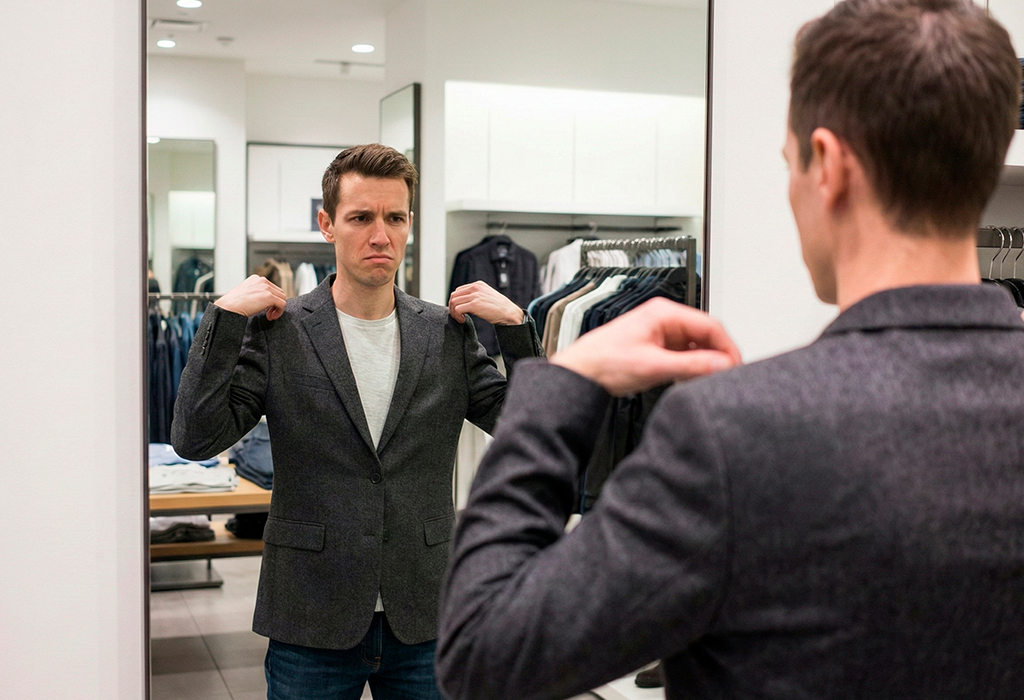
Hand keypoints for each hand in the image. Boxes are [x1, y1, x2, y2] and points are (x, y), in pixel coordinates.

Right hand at [214, 275, 287, 320]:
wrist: (227, 308)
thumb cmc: (232, 304)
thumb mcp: (245, 293)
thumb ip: (256, 293)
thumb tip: (265, 301)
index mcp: (256, 279)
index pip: (272, 288)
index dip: (271, 300)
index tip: (265, 308)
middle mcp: (262, 280)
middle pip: (279, 292)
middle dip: (275, 304)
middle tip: (268, 313)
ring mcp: (266, 287)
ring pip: (282, 298)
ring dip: (277, 308)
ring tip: (268, 315)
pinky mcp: (268, 296)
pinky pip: (282, 304)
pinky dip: (279, 312)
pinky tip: (270, 317)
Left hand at [448, 281, 524, 325]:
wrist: (509, 313)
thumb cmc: (499, 307)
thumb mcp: (486, 296)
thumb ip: (476, 295)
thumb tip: (463, 302)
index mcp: (478, 285)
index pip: (458, 291)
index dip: (456, 302)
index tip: (459, 311)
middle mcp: (475, 288)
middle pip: (454, 296)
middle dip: (452, 307)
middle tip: (457, 316)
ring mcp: (475, 296)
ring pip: (454, 302)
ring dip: (454, 312)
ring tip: (460, 319)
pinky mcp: (475, 305)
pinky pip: (458, 309)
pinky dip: (457, 316)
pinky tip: (463, 320)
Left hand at [551, 297, 740, 395]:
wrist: (581, 372)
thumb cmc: (604, 361)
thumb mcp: (654, 366)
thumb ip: (691, 365)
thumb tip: (721, 364)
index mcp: (664, 312)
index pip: (711, 325)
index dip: (727, 347)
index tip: (735, 366)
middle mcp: (663, 318)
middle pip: (705, 334)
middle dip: (717, 355)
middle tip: (724, 375)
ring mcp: (660, 332)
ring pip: (695, 345)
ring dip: (704, 361)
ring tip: (707, 379)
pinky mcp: (656, 346)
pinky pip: (683, 354)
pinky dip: (691, 366)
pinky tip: (690, 379)